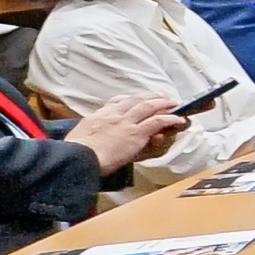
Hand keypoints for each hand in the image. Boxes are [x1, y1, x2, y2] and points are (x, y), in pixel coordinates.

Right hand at [68, 93, 186, 175]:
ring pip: (149, 107)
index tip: (138, 98)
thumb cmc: (76, 152)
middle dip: (151, 97)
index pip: (117, 101)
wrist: (79, 157)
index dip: (131, 99)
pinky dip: (169, 119)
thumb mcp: (80, 136)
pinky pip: (157, 122)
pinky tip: (178, 119)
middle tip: (162, 96)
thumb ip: (91, 131)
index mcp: (99, 115)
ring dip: (164, 103)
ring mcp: (126, 123)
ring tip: (174, 103)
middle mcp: (114, 115)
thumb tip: (94, 134)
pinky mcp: (136, 133)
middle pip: (136, 100)